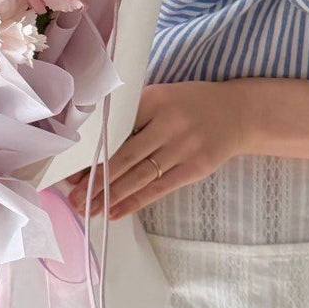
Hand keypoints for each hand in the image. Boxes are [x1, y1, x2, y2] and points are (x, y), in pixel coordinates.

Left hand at [67, 80, 247, 219]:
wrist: (239, 113)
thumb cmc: (189, 104)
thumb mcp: (161, 96)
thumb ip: (132, 113)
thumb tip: (94, 143)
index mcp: (154, 100)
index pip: (115, 129)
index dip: (92, 151)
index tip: (69, 167)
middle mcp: (169, 123)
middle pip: (125, 156)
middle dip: (96, 179)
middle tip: (73, 195)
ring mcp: (184, 147)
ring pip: (139, 176)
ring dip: (111, 195)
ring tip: (88, 208)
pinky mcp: (196, 168)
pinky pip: (159, 188)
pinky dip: (135, 201)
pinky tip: (116, 211)